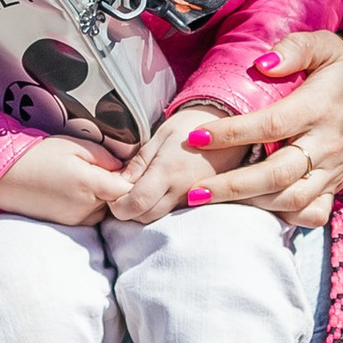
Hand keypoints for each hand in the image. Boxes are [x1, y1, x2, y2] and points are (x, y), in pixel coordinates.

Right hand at [0, 136, 124, 226]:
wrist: (4, 177)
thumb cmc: (38, 156)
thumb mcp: (74, 146)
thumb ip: (105, 157)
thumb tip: (125, 167)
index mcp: (91, 184)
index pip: (129, 189)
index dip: (133, 178)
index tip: (127, 166)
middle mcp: (86, 207)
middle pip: (119, 201)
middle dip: (116, 186)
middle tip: (101, 167)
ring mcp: (76, 219)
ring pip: (104, 209)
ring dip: (102, 197)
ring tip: (83, 177)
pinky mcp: (67, 224)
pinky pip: (90, 215)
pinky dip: (89, 203)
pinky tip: (73, 188)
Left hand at [106, 114, 236, 225]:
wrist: (229, 124)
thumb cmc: (190, 125)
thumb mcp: (160, 136)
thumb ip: (140, 162)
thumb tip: (119, 183)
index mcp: (168, 171)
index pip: (135, 204)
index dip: (118, 206)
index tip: (113, 195)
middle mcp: (182, 190)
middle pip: (145, 217)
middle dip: (129, 211)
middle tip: (124, 193)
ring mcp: (195, 198)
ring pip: (160, 218)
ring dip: (145, 211)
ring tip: (141, 190)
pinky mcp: (203, 200)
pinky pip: (175, 212)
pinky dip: (162, 208)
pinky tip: (160, 192)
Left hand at [194, 32, 342, 228]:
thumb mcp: (328, 47)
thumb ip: (295, 47)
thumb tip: (261, 63)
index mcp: (320, 107)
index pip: (272, 124)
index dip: (233, 132)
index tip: (197, 135)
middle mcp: (326, 144)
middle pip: (277, 174)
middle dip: (232, 187)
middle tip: (191, 191)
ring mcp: (331, 171)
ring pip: (290, 200)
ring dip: (248, 204)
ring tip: (207, 201)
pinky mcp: (333, 188)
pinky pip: (308, 212)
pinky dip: (281, 216)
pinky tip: (251, 211)